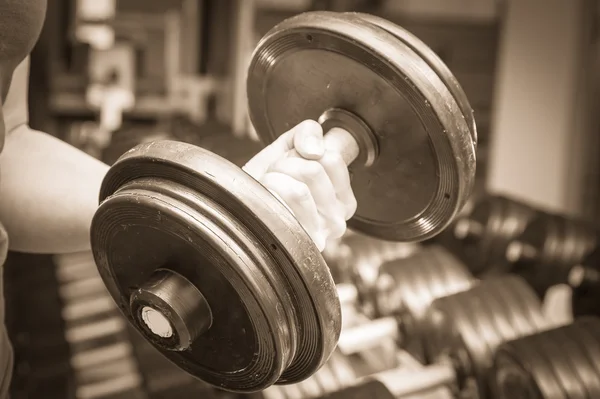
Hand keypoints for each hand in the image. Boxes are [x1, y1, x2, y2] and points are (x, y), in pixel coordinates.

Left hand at [243, 120, 356, 250]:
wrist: (240, 203)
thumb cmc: (267, 179)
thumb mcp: (290, 146)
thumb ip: (308, 132)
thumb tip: (313, 150)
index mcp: (343, 198)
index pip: (332, 159)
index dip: (303, 153)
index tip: (293, 164)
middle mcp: (337, 219)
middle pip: (313, 171)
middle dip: (285, 165)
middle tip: (277, 177)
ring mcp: (319, 234)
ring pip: (298, 190)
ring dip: (274, 180)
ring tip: (270, 189)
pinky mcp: (297, 243)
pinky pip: (282, 208)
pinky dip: (268, 194)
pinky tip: (265, 203)